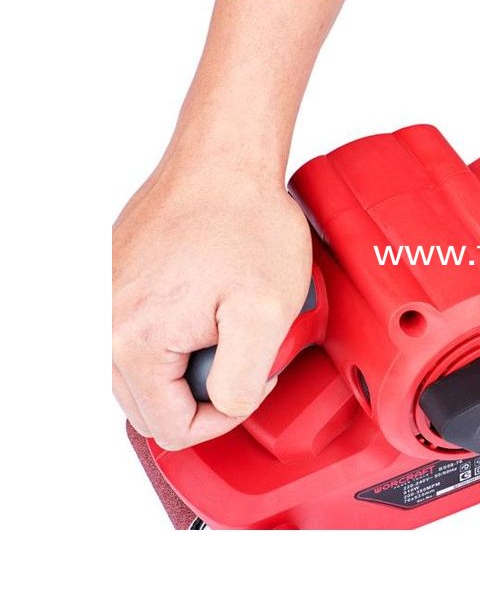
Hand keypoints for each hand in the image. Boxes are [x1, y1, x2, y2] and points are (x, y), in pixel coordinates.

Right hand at [111, 0, 341, 448]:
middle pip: (151, 405)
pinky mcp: (113, 278)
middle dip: (204, 392)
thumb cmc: (247, 221)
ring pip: (143, 373)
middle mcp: (104, 322)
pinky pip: (139, 333)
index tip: (257, 374)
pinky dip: (174, 333)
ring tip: (227, 325)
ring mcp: (104, 297)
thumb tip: (223, 406)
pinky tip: (209, 303)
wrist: (226, 160)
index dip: (226, 415)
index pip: (171, 428)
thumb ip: (239, 381)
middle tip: (245, 351)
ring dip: (189, 364)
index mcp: (133, 341)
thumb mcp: (266, 313)